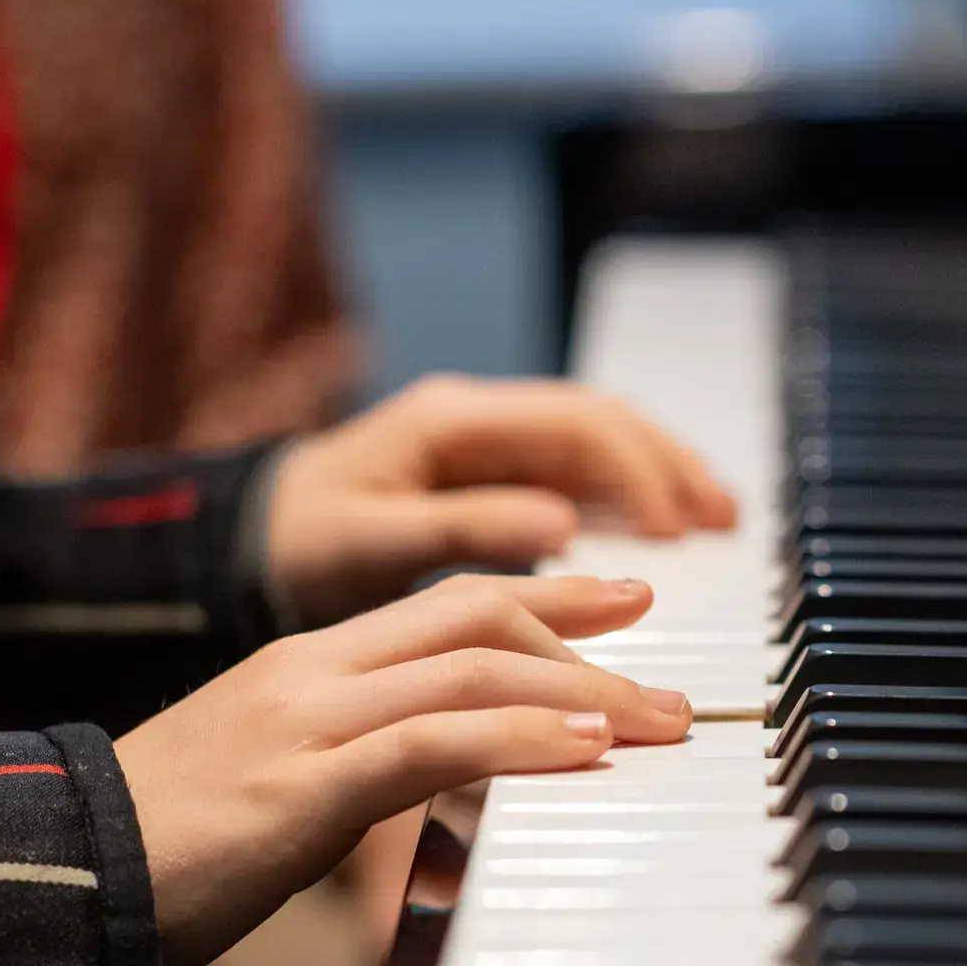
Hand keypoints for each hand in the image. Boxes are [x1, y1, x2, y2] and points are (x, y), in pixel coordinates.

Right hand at [115, 573, 693, 965]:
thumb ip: (368, 777)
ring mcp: (305, 721)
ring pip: (470, 670)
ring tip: (656, 721)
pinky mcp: (302, 786)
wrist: (54, 885)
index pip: (446, 602)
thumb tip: (455, 807)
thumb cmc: (165, 852)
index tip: (621, 598)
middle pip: (474, 615)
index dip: (545, 594)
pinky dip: (521, 739)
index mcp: (306, 666)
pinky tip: (583, 748)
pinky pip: (434, 742)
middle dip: (583, 631)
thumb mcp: (280, 793)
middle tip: (666, 670)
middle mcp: (313, 675)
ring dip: (581, 693)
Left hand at [267, 375, 736, 625]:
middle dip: (671, 465)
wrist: (241, 545)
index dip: (635, 473)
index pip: (576, 425)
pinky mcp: (494, 477)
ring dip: (662, 475)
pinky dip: (631, 496)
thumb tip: (561, 525)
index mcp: (452, 421)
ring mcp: (490, 445)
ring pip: (600, 444)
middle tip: (725, 520)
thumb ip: (463, 529)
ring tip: (718, 520)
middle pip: (603, 423)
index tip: (674, 532)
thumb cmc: (295, 543)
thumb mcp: (366, 543)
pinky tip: (667, 530)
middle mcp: (480, 420)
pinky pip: (580, 474)